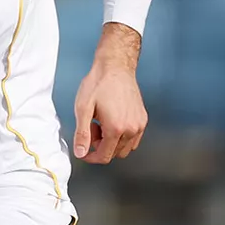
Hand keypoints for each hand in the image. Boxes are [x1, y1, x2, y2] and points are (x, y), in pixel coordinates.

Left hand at [72, 23, 148, 163]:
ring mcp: (139, 124)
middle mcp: (132, 129)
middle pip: (115, 153)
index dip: (91, 157)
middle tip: (92, 127)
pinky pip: (133, 139)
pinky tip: (112, 121)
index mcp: (116, 128)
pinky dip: (122, 136)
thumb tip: (81, 153)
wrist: (115, 67)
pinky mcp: (143, 119)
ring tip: (101, 122)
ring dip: (111, 142)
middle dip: (100, 146)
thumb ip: (82, 134)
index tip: (83, 151)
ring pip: (125, 148)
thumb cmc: (98, 84)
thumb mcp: (83, 108)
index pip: (104, 156)